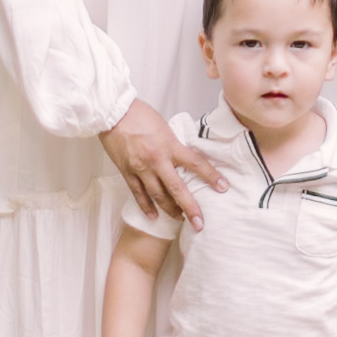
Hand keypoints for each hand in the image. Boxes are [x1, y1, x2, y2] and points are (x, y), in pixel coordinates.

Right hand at [100, 98, 225, 227]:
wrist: (112, 113)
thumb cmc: (139, 114)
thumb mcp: (164, 127)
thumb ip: (173, 145)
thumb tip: (182, 157)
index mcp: (169, 145)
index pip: (195, 163)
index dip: (211, 176)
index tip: (223, 187)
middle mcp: (156, 159)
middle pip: (177, 188)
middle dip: (190, 207)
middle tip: (200, 223)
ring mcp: (140, 168)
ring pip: (158, 195)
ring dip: (170, 210)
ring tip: (180, 219)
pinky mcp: (126, 172)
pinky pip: (138, 193)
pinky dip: (146, 206)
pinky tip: (153, 216)